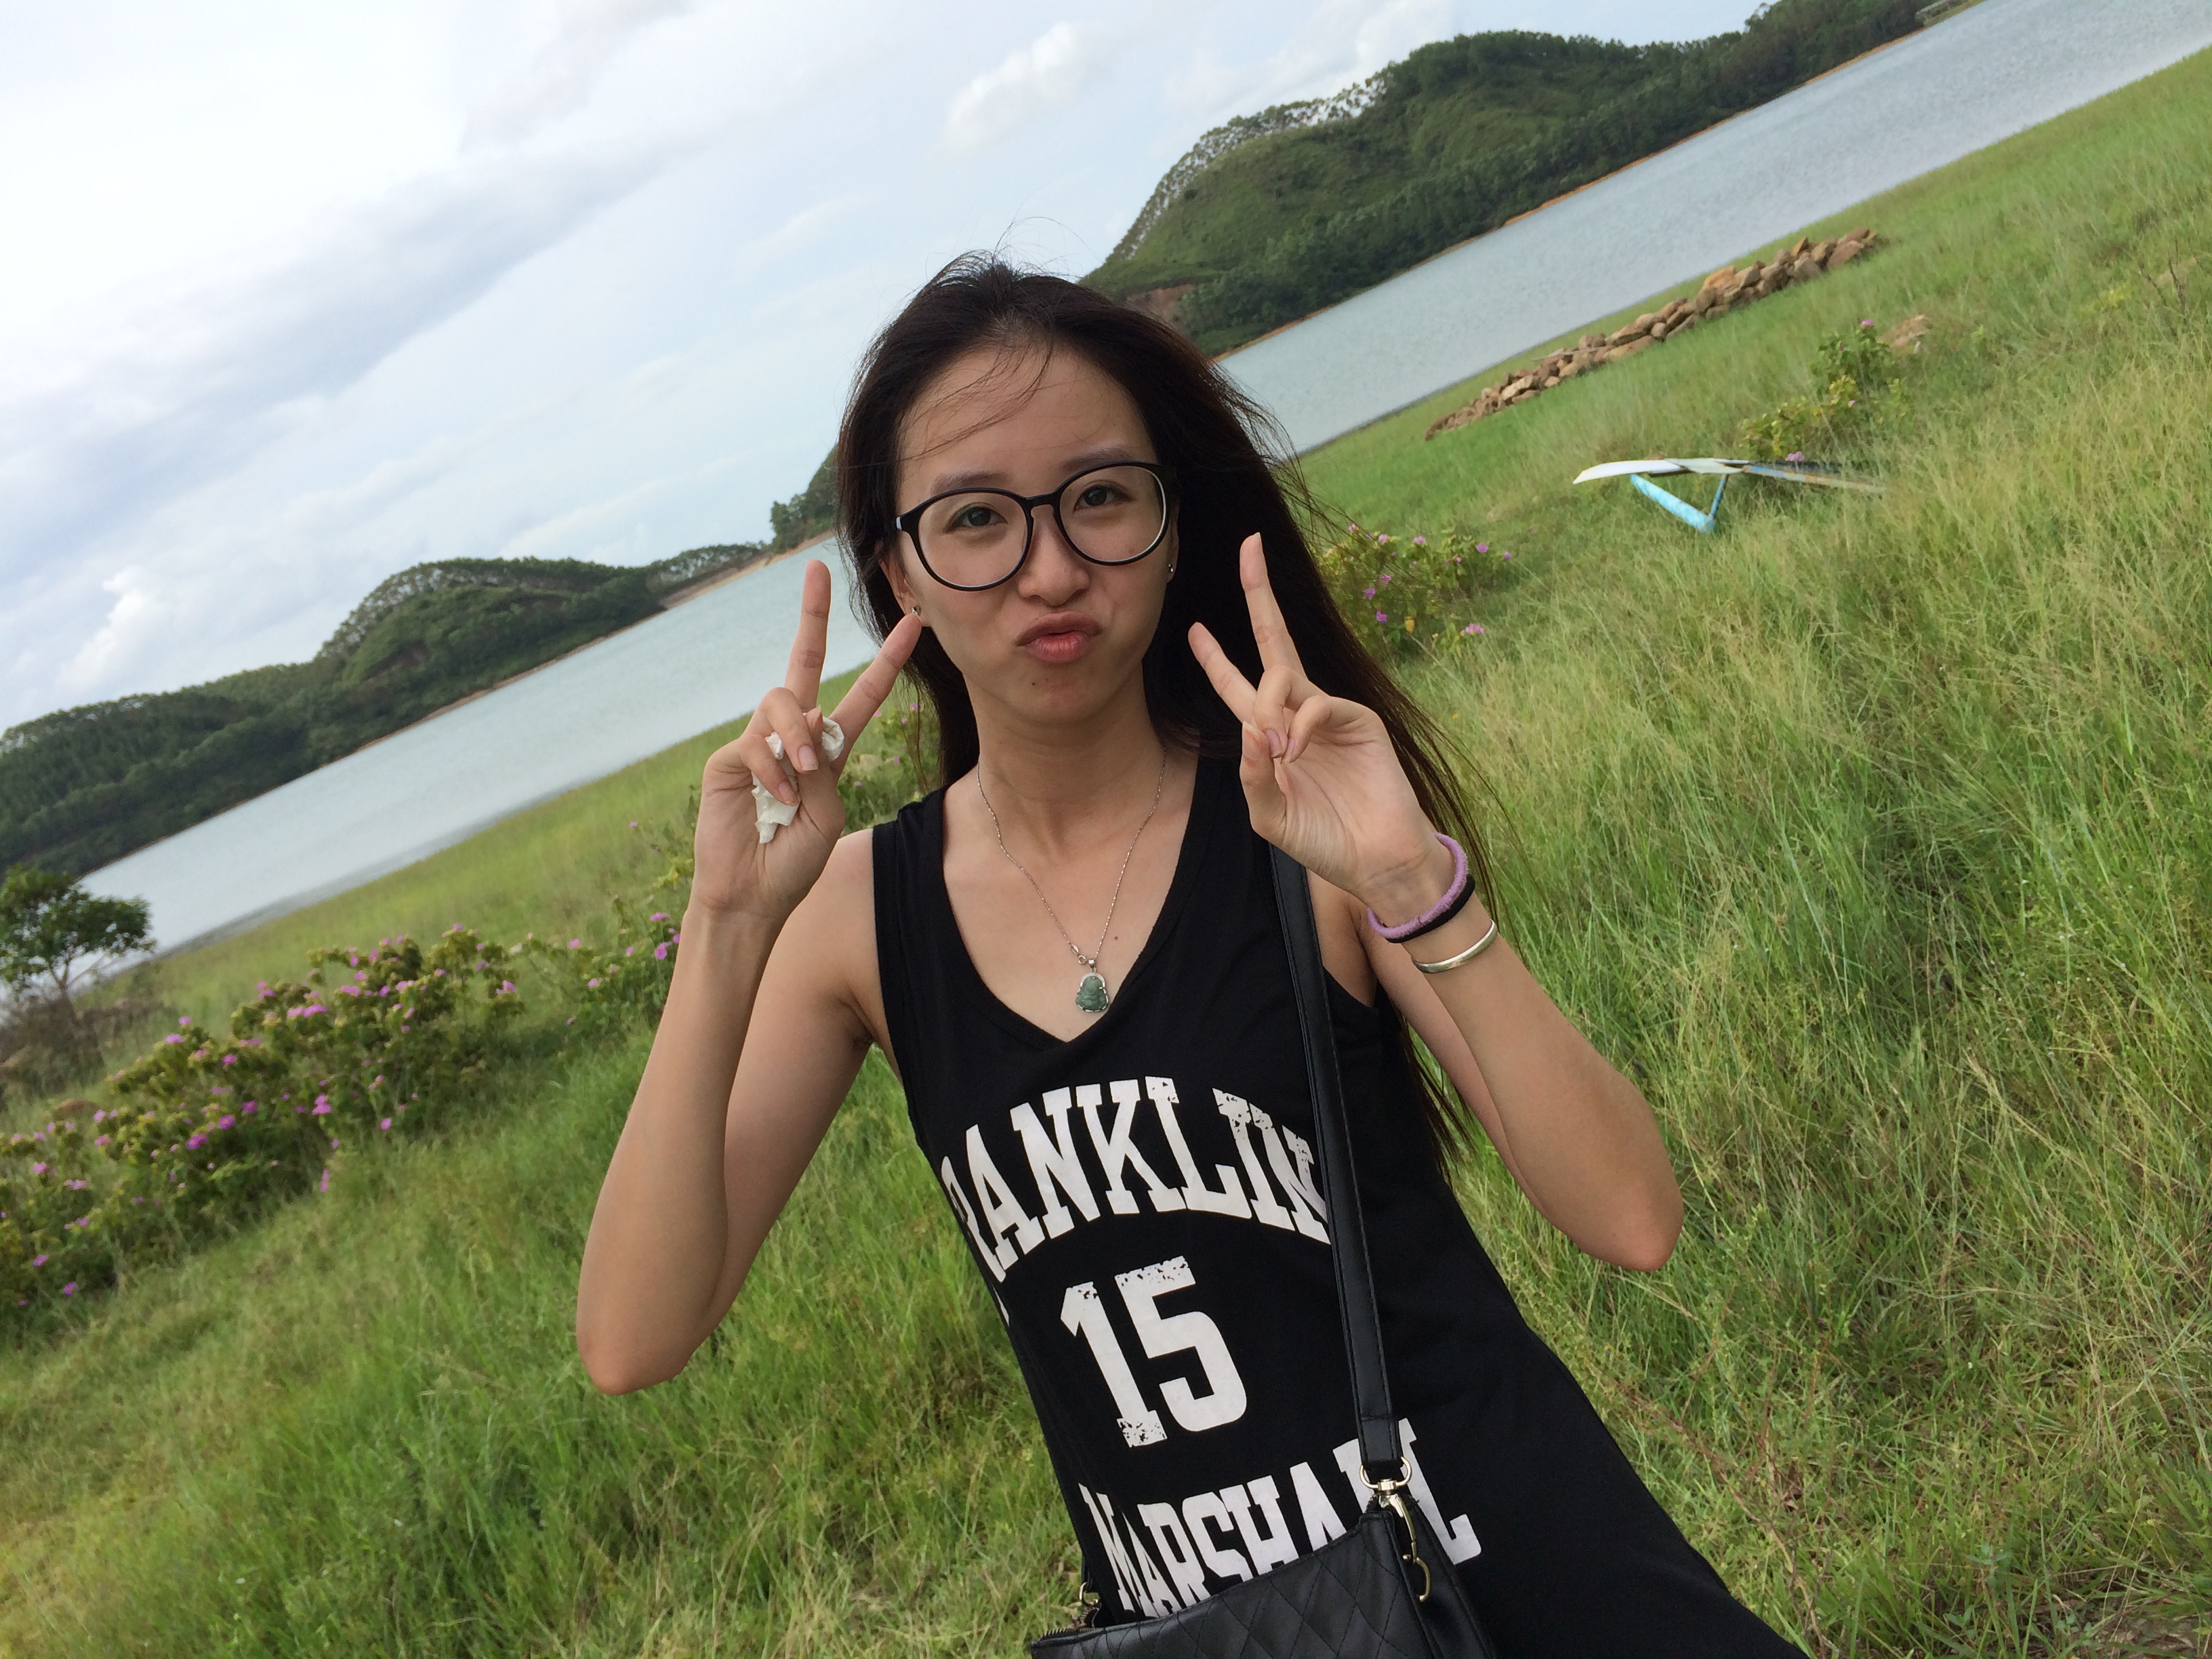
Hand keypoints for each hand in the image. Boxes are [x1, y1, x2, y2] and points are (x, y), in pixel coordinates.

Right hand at [691, 560, 921, 922]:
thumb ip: (824, 766)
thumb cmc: (795, 859)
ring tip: (805, 774)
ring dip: (798, 735)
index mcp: (828, 750)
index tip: (912, 624)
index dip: (885, 662)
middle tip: (817, 571)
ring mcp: (759, 744)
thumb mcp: (828, 811)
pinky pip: (757, 743)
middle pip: (802, 663)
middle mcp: (792, 737)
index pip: (860, 697)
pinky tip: (778, 799)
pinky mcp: (728, 759)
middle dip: (812, 616)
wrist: (756, 893)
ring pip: (782, 700)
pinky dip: (774, 771)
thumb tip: (805, 721)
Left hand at [1189, 534, 1453, 922]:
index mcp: (1271, 735)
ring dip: (1269, 704)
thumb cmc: (1323, 841)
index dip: (1215, 658)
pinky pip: (1317, 703)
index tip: (1194, 629)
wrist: (1376, 860)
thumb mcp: (1270, 816)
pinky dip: (1301, 725)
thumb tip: (1251, 728)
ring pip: (1284, 676)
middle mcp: (1298, 714)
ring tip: (1277, 750)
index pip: (1237, 686)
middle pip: (1272, 643)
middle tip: (1249, 546)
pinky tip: (1296, 752)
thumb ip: (1253, 776)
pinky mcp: (1359, 718)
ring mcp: (1329, 713)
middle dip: (1259, 594)